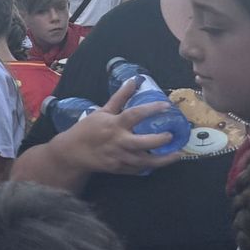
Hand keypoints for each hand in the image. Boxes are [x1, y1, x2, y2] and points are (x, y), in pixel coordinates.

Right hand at [55, 78, 184, 175]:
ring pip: (144, 161)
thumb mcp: (103, 111)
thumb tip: (134, 80)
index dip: (151, 109)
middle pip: (142, 143)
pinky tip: (160, 162)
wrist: (73, 152)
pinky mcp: (119, 169)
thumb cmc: (88, 129)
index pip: (135, 114)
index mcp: (114, 124)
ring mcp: (119, 157)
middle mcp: (118, 141)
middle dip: (158, 140)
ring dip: (162, 160)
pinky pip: (138, 169)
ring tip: (176, 154)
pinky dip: (150, 167)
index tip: (166, 105)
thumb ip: (121, 97)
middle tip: (171, 135)